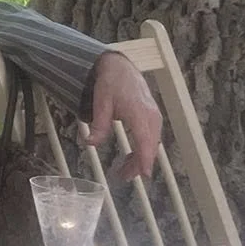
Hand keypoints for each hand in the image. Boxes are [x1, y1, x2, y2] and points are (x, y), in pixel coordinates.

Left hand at [88, 50, 162, 180]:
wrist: (120, 67)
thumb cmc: (111, 83)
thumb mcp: (101, 104)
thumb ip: (98, 125)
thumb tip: (90, 143)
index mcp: (140, 115)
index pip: (146, 143)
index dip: (145, 161)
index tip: (144, 176)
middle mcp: (152, 118)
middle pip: (149, 148)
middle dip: (137, 165)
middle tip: (122, 178)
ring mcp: (154, 117)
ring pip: (150, 144)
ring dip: (138, 158)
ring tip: (123, 171)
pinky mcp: (152, 117)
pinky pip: (149, 138)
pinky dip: (141, 149)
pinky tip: (129, 157)